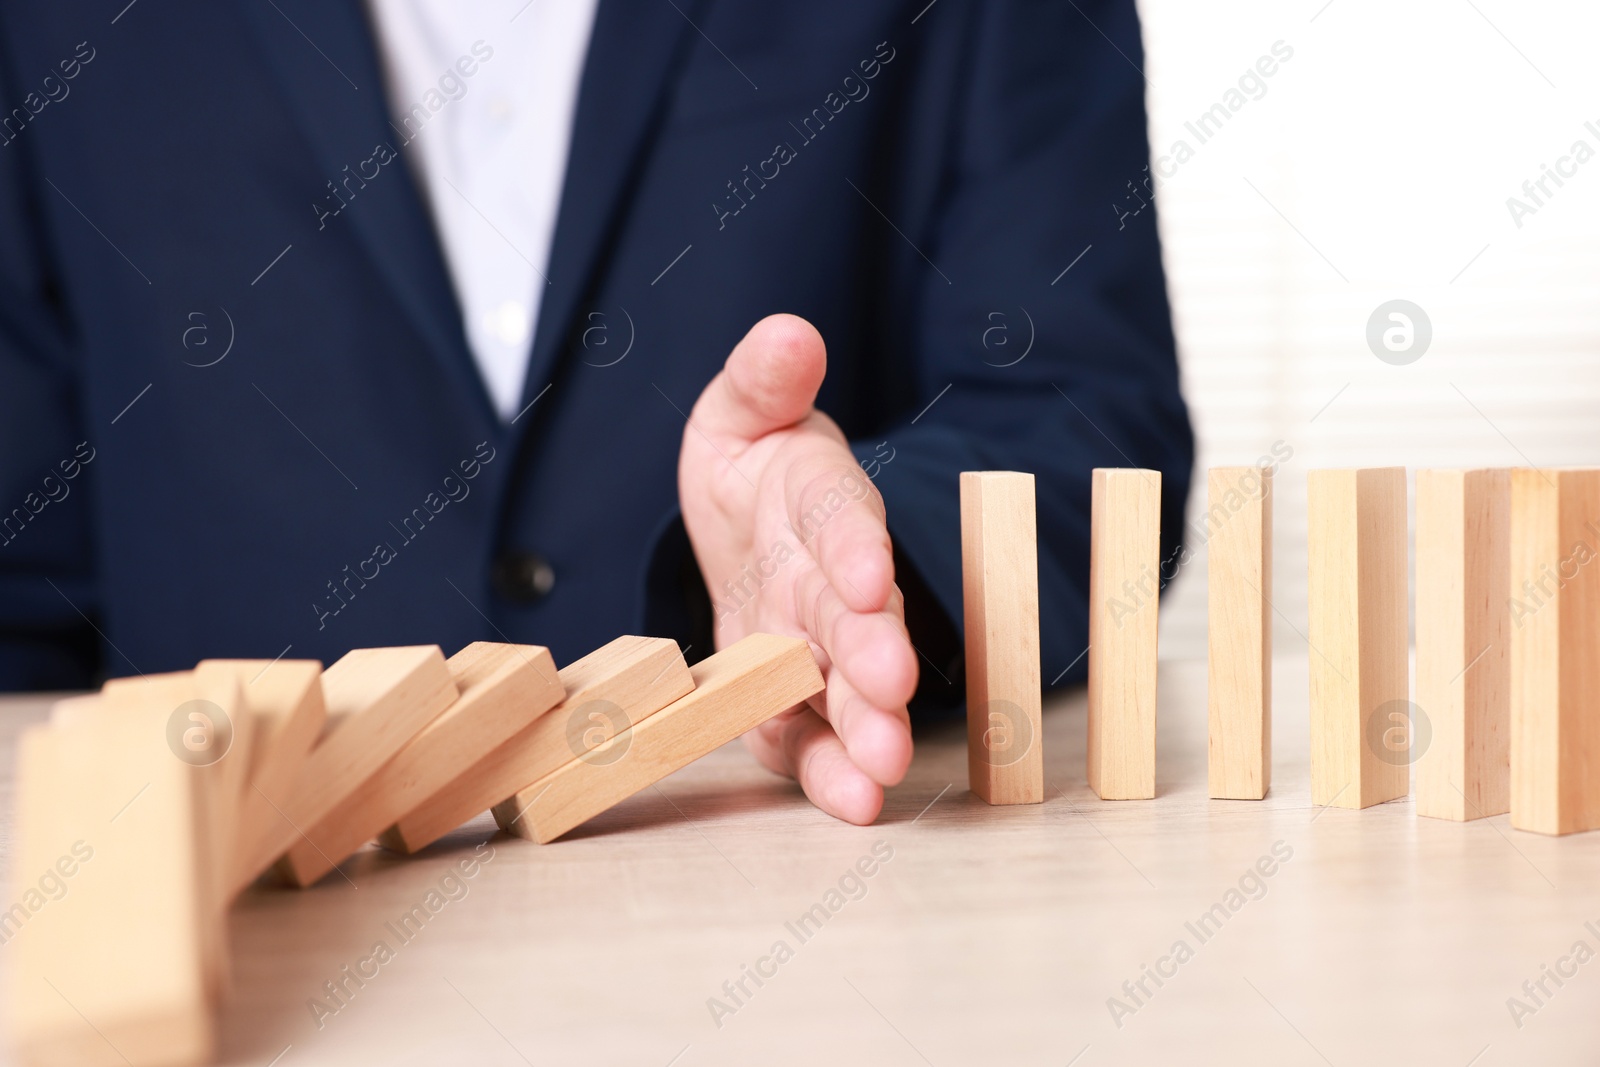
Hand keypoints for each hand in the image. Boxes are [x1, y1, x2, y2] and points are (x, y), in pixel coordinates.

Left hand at [678, 314, 918, 823]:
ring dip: (865, 726)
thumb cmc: (755, 468)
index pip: (843, 520)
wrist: (751, 531)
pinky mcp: (791, 698)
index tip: (867, 574)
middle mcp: (830, 582)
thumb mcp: (743, 411)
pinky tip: (852, 801)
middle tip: (889, 691)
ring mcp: (814, 645)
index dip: (856, 547)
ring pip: (844, 687)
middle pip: (855, 618)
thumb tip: (788, 332)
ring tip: (882, 767)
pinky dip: (830, 771)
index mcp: (821, 504)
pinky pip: (809, 736)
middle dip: (874, 653)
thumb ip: (764, 379)